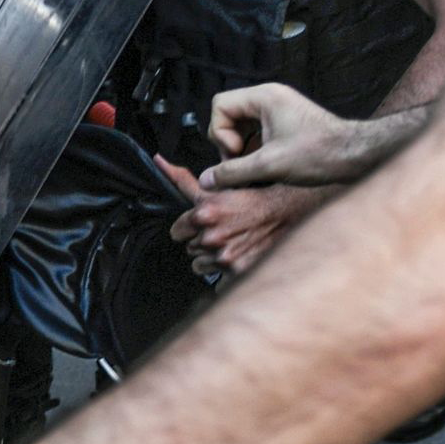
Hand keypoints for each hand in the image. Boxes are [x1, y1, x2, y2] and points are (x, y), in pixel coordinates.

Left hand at [171, 176, 329, 276]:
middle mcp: (211, 237)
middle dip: (202, 241)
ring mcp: (225, 257)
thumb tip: (157, 161)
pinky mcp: (237, 272)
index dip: (189, 228)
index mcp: (203, 215)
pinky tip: (238, 258)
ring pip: (200, 266)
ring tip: (231, 244)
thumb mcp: (216, 188)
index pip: (176, 232)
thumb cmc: (251, 198)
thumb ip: (183, 180)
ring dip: (211, 258)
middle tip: (224, 232)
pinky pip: (217, 282)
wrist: (287, 211)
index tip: (204, 224)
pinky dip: (225, 275)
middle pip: (190, 248)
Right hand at [200, 84, 364, 189]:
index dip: (220, 132)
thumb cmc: (320, 154)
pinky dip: (254, 150)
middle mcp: (270, 98)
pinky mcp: (285, 122)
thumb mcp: (268, 166)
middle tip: (242, 164)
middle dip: (229, 143)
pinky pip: (256, 132)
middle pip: (227, 116)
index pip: (219, 105)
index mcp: (265, 97)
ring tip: (254, 168)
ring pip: (240, 126)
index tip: (237, 152)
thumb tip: (206, 180)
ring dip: (241, 149)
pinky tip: (265, 167)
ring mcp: (278, 109)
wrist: (357, 156)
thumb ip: (231, 172)